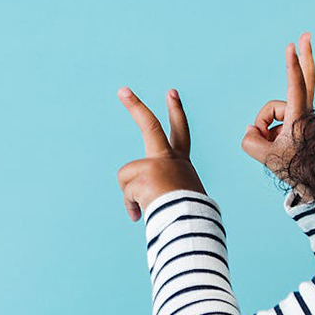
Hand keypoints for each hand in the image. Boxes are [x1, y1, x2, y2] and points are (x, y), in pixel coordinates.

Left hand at [116, 87, 204, 221]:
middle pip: (150, 126)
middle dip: (136, 107)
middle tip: (123, 90)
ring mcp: (156, 165)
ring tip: (149, 207)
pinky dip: (131, 205)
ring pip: (127, 176)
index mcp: (181, 163)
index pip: (180, 132)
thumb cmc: (189, 218)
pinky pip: (126, 192)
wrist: (191, 224)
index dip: (177, 112)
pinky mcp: (144, 175)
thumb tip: (135, 213)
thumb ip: (160, 198)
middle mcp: (170, 159)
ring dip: (131, 195)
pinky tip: (142, 214)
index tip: (171, 93)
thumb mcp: (179, 202)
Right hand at [241, 32, 314, 198]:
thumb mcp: (265, 156)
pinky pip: (276, 121)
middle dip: (304, 55)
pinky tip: (277, 146)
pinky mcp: (298, 123)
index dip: (291, 64)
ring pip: (274, 111)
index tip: (292, 45)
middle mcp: (304, 113)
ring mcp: (302, 117)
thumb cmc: (295, 169)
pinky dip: (271, 133)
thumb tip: (252, 130)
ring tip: (274, 147)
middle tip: (305, 35)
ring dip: (267, 127)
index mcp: (301, 117)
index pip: (295, 85)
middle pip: (303, 78)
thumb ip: (251, 140)